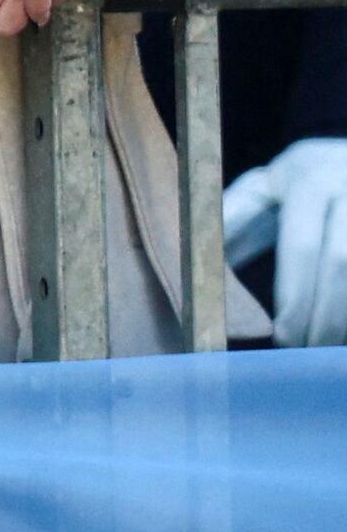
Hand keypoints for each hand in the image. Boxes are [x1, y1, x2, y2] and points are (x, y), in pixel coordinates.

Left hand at [227, 137, 346, 341]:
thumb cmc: (301, 180)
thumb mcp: (265, 187)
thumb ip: (234, 220)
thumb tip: (200, 266)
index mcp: (310, 180)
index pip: (301, 246)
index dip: (293, 296)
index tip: (282, 335)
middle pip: (342, 264)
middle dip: (324, 316)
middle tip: (305, 351)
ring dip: (345, 317)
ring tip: (326, 347)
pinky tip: (343, 332)